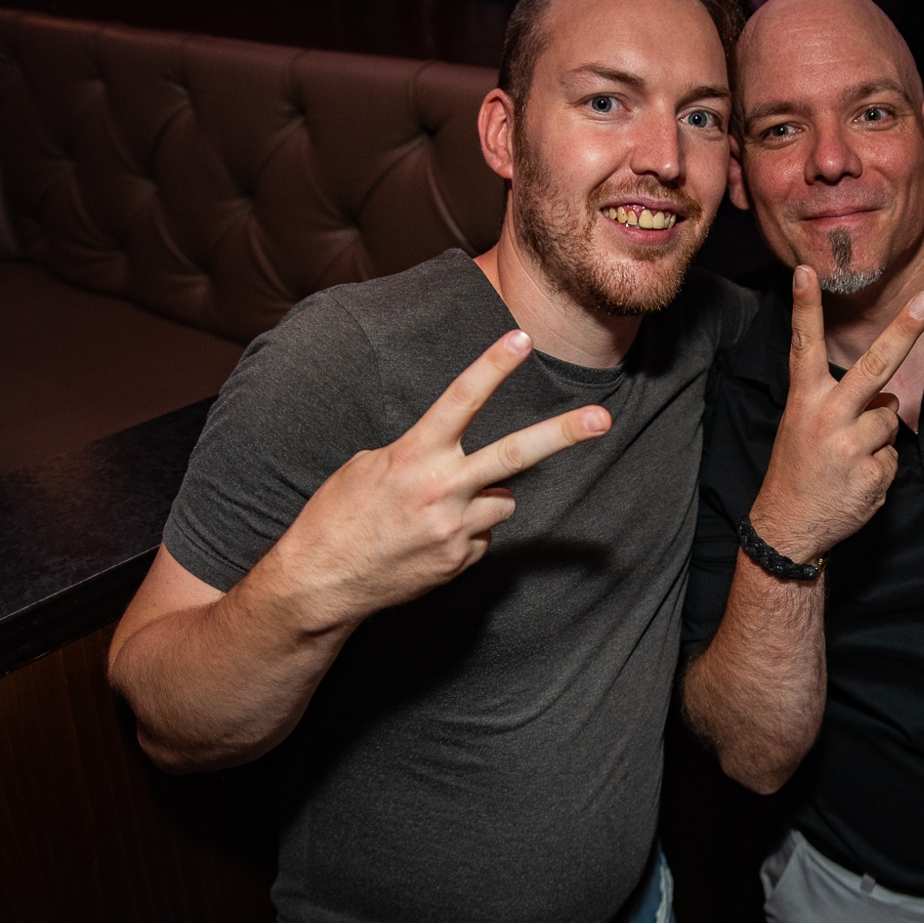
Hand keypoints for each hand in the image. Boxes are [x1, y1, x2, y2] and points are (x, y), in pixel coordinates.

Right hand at [264, 331, 609, 631]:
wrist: (320, 584)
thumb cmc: (338, 516)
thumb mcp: (369, 467)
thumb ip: (421, 455)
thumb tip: (460, 462)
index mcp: (413, 456)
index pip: (460, 400)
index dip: (492, 367)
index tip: (522, 337)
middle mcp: (441, 490)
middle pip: (513, 454)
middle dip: (561, 434)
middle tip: (603, 420)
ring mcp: (455, 530)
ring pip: (501, 501)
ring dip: (482, 501)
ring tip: (433, 514)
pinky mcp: (460, 561)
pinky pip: (482, 536)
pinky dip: (465, 534)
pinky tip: (427, 541)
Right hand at [748, 267, 923, 560]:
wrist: (787, 528)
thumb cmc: (798, 469)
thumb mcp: (802, 426)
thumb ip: (839, 403)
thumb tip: (887, 398)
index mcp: (805, 401)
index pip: (805, 346)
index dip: (806, 308)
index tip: (806, 271)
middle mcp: (828, 418)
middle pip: (875, 366)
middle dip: (904, 331)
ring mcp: (852, 447)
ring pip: (890, 418)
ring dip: (879, 435)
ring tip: (849, 457)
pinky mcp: (874, 475)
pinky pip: (893, 456)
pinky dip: (881, 466)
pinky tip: (856, 479)